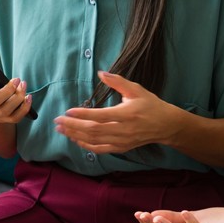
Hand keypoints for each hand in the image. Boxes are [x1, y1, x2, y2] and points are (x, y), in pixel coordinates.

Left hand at [56, 72, 182, 153]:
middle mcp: (124, 130)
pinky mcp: (121, 148)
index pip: (100, 116)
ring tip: (61, 130)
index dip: (83, 115)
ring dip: (75, 135)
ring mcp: (122, 141)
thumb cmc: (150, 105)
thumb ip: (117, 82)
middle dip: (73, 126)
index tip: (67, 111)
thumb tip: (100, 73)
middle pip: (93, 130)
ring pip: (94, 140)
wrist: (165, 125)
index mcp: (127, 114)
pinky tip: (75, 139)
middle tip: (57, 121)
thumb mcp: (136, 90)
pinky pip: (100, 149)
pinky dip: (86, 145)